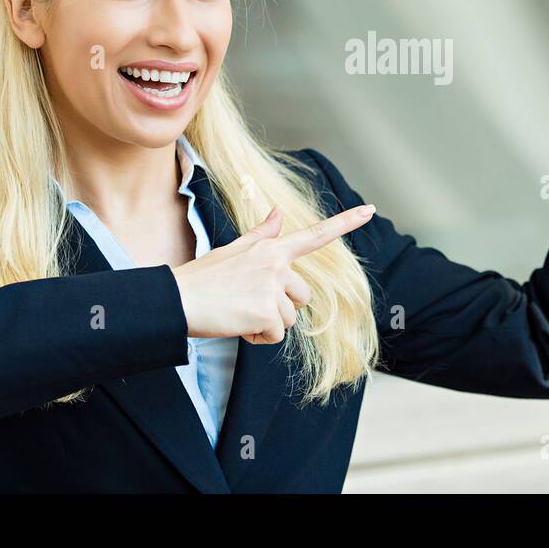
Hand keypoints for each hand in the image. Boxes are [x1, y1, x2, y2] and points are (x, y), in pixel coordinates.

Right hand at [172, 203, 374, 343]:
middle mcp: (277, 264)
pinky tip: (238, 325)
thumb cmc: (204, 277)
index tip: (370, 209)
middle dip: (281, 306)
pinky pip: (276, 336)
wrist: (178, 300)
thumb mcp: (234, 249)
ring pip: (289, 319)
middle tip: (248, 303)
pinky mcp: (268, 313)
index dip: (346, 222)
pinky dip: (259, 338)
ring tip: (239, 313)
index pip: (315, 234)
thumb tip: (279, 212)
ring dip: (268, 324)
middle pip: (302, 296)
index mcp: (271, 247)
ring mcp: (274, 288)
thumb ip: (262, 234)